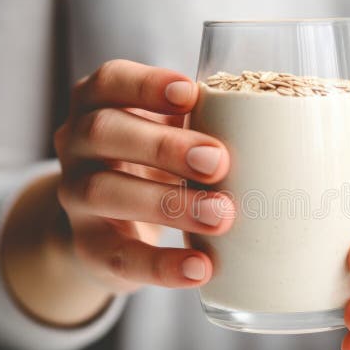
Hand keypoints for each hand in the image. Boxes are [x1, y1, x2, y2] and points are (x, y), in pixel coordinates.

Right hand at [54, 59, 234, 293]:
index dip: (145, 85)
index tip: (191, 94)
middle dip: (164, 146)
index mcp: (98, 104)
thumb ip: (200, 121)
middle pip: (104, 133)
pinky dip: (161, 265)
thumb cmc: (155, 162)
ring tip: (222, 216)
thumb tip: (275, 126)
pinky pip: (118, 257)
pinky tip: (200, 267)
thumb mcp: (168, 132)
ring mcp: (74, 195)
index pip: (109, 81)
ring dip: (169, 204)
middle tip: (219, 162)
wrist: (110, 227)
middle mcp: (77, 144)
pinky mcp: (88, 247)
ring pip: (106, 193)